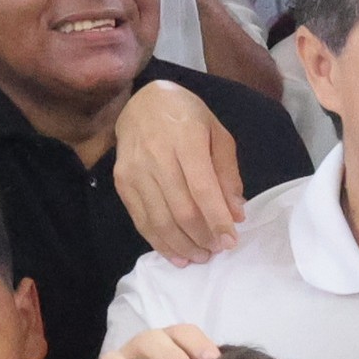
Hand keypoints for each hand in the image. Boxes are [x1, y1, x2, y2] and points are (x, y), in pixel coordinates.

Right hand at [109, 80, 250, 263]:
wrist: (143, 102)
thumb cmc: (186, 117)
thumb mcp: (217, 133)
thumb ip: (227, 173)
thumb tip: (236, 213)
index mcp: (186, 139)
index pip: (202, 189)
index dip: (217, 220)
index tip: (231, 241)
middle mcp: (156, 156)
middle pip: (181, 210)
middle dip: (202, 237)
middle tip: (217, 250)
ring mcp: (135, 171)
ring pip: (160, 221)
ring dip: (183, 245)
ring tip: (200, 256)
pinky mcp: (123, 183)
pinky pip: (142, 220)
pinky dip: (160, 243)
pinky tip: (177, 254)